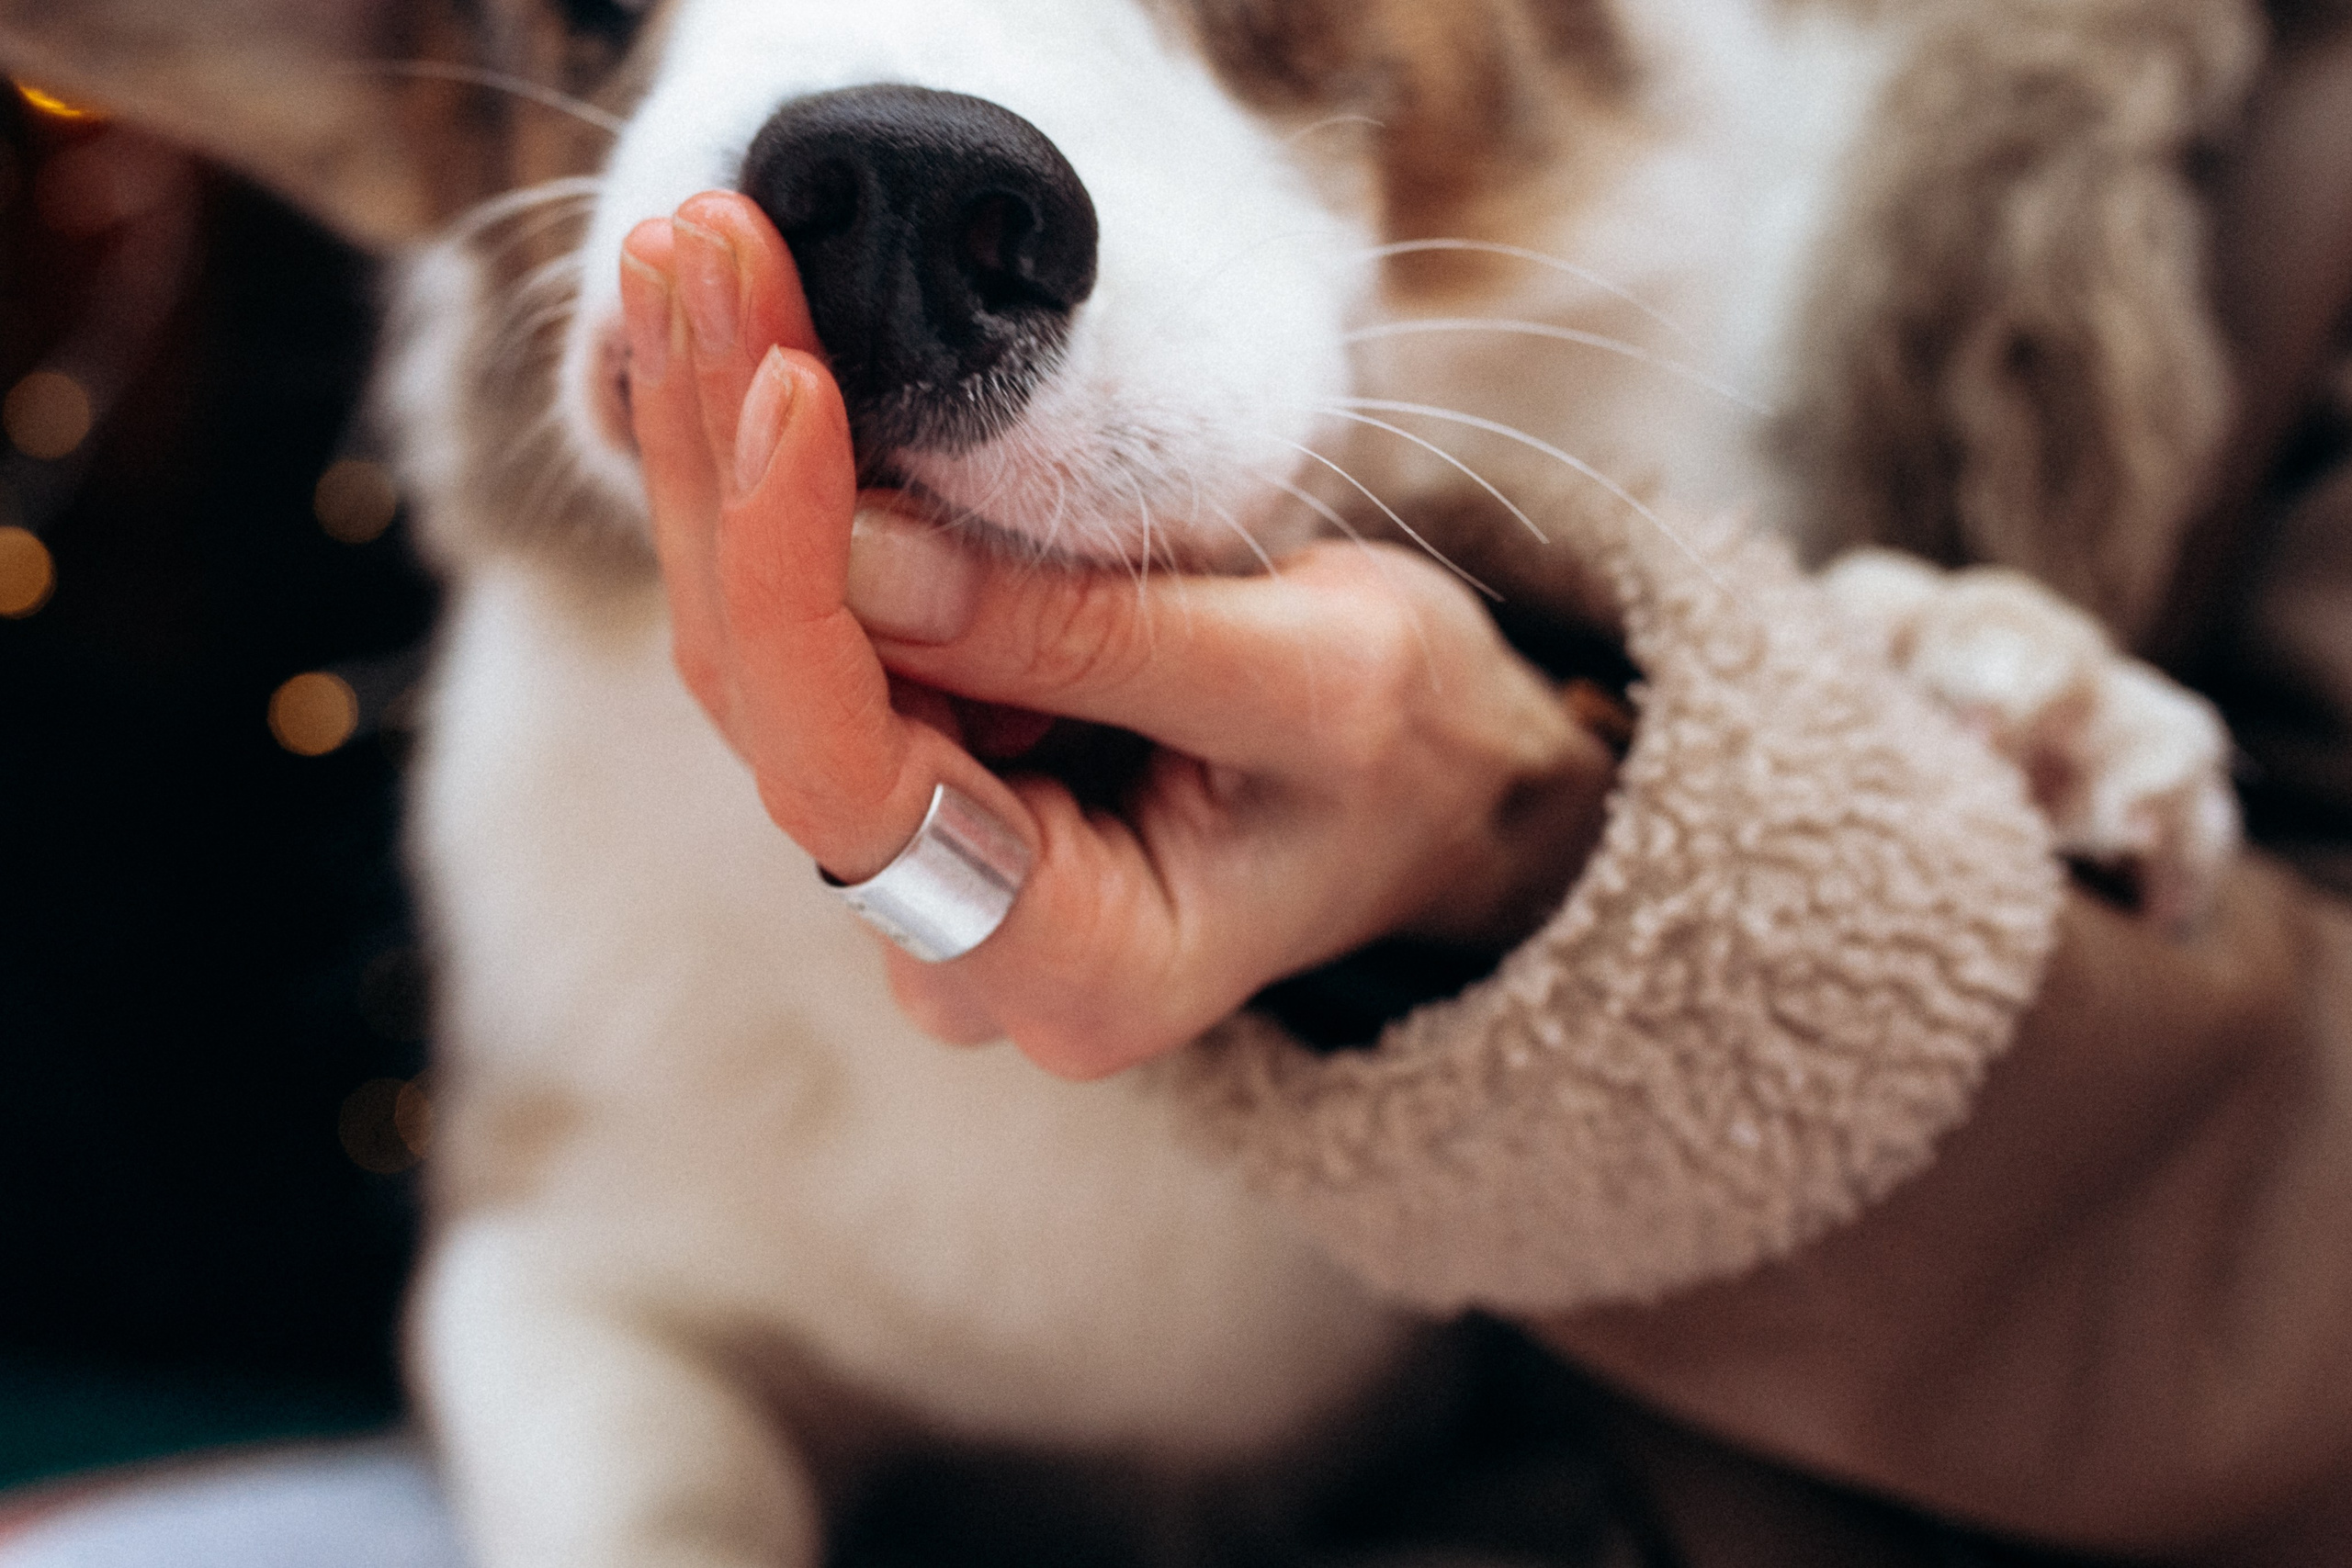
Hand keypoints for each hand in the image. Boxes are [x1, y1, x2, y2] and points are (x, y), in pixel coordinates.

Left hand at [621, 192, 1617, 1078]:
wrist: (1442, 797)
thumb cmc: (1411, 752)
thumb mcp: (1311, 675)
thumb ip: (1092, 639)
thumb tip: (857, 546)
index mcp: (1069, 967)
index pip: (850, 784)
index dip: (791, 578)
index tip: (786, 375)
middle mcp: (954, 941)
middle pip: (772, 704)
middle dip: (727, 468)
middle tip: (700, 247)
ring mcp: (924, 861)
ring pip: (765, 654)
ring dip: (723, 453)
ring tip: (699, 258)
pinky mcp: (920, 771)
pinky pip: (810, 628)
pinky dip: (770, 483)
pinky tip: (736, 341)